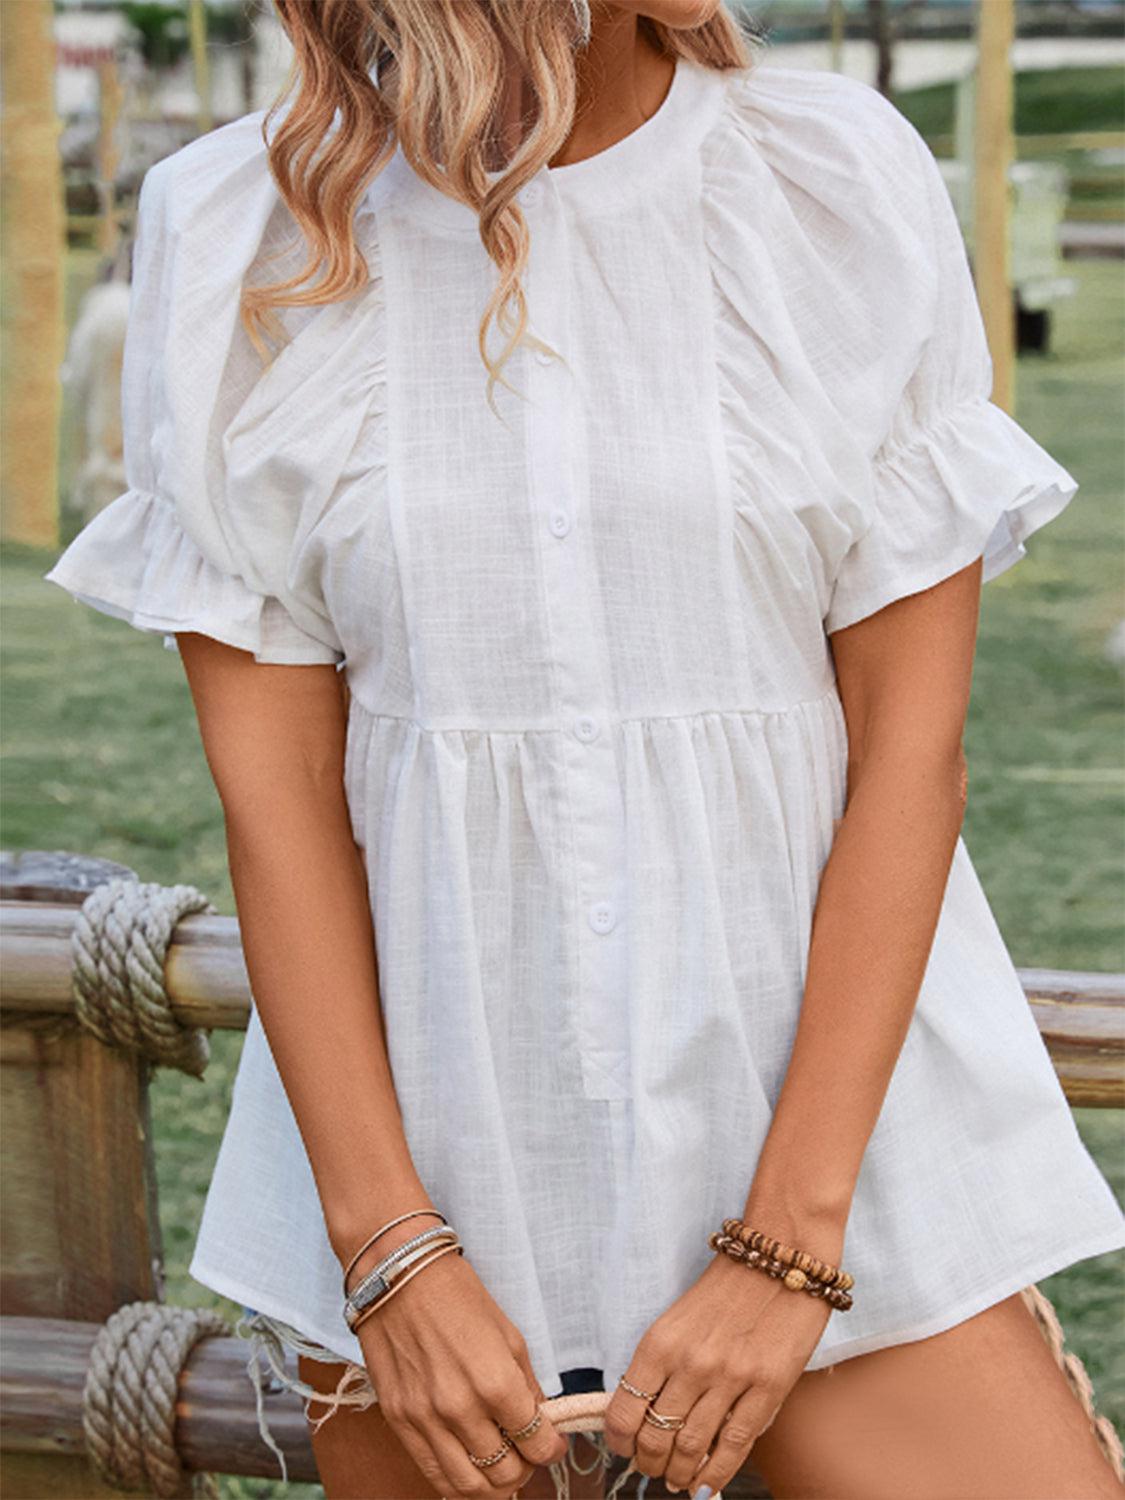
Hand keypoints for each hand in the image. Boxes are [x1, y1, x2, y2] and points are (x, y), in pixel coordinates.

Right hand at [354, 1241, 568, 1497]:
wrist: (398, 1275)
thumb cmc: (457, 1295)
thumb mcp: (508, 1333)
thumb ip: (526, 1384)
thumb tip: (542, 1422)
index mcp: (495, 1381)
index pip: (536, 1442)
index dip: (551, 1449)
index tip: (552, 1444)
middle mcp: (460, 1408)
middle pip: (505, 1473)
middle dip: (525, 1469)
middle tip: (527, 1454)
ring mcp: (426, 1419)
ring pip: (469, 1486)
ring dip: (493, 1486)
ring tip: (502, 1468)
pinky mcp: (400, 1421)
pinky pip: (433, 1473)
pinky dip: (457, 1482)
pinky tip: (470, 1468)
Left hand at [603, 1218, 842, 1496]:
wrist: (779, 1258)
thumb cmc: (726, 1286)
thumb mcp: (678, 1318)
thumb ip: (661, 1362)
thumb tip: (644, 1411)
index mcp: (660, 1341)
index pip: (624, 1410)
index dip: (620, 1441)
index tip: (624, 1448)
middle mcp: (690, 1363)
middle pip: (656, 1437)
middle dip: (650, 1462)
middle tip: (654, 1467)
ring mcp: (730, 1378)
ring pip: (692, 1448)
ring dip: (679, 1473)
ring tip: (678, 1479)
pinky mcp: (767, 1388)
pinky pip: (735, 1445)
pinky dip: (716, 1473)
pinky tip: (707, 1484)